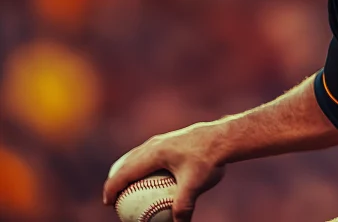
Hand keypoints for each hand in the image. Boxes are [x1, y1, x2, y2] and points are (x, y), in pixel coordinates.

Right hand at [103, 122, 226, 221]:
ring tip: (128, 187)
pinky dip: (144, 166)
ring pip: (137, 155)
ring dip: (129, 170)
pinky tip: (154, 177)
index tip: (108, 203)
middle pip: (127, 162)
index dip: (112, 188)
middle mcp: (155, 144)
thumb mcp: (195, 185)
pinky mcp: (171, 140)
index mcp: (154, 153)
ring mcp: (163, 140)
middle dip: (116, 178)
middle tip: (114, 197)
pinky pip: (150, 154)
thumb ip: (183, 206)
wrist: (223, 137)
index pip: (125, 172)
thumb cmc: (208, 159)